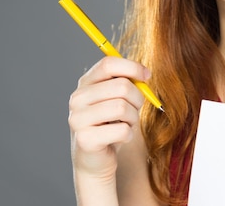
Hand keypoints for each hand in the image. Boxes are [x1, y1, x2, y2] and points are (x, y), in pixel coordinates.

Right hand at [68, 56, 149, 182]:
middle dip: (137, 99)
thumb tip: (144, 74)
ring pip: (123, 108)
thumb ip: (127, 83)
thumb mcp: (118, 99)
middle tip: (135, 110)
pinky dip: (129, 135)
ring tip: (127, 124)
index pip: (108, 64)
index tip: (147, 76)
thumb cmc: (111, 125)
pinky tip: (121, 138)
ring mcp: (78, 119)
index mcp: (85, 84)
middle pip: (121, 86)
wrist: (96, 161)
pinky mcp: (85, 140)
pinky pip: (122, 130)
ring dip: (133, 118)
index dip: (132, 67)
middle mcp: (77, 99)